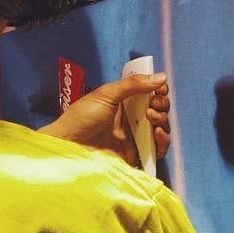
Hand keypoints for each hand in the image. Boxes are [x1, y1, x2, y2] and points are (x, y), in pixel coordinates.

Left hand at [38, 73, 170, 167]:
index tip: (160, 87)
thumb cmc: (81, 118)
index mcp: (123, 103)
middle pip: (158, 111)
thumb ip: (133, 84)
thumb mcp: (106, 94)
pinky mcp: (134, 155)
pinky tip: (157, 133)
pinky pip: (157, 151)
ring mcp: (133, 138)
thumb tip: (161, 77)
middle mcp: (130, 120)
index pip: (149, 95)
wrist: (69, 145)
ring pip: (160, 129)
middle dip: (161, 104)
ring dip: (163, 120)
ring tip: (152, 116)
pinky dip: (163, 142)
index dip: (158, 90)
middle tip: (153, 103)